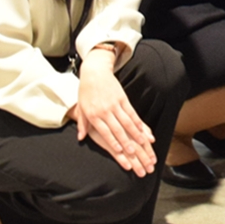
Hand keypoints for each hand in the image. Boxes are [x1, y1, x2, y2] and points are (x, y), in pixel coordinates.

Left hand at [69, 46, 154, 175]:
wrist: (95, 72)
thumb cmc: (85, 91)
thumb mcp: (81, 108)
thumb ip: (83, 124)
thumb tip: (81, 138)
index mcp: (94, 115)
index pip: (105, 131)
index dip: (113, 141)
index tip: (120, 151)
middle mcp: (105, 111)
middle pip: (117, 128)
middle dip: (126, 140)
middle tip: (133, 152)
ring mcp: (115, 104)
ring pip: (127, 121)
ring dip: (135, 133)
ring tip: (142, 143)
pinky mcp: (123, 99)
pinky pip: (132, 113)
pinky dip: (138, 122)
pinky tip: (143, 129)